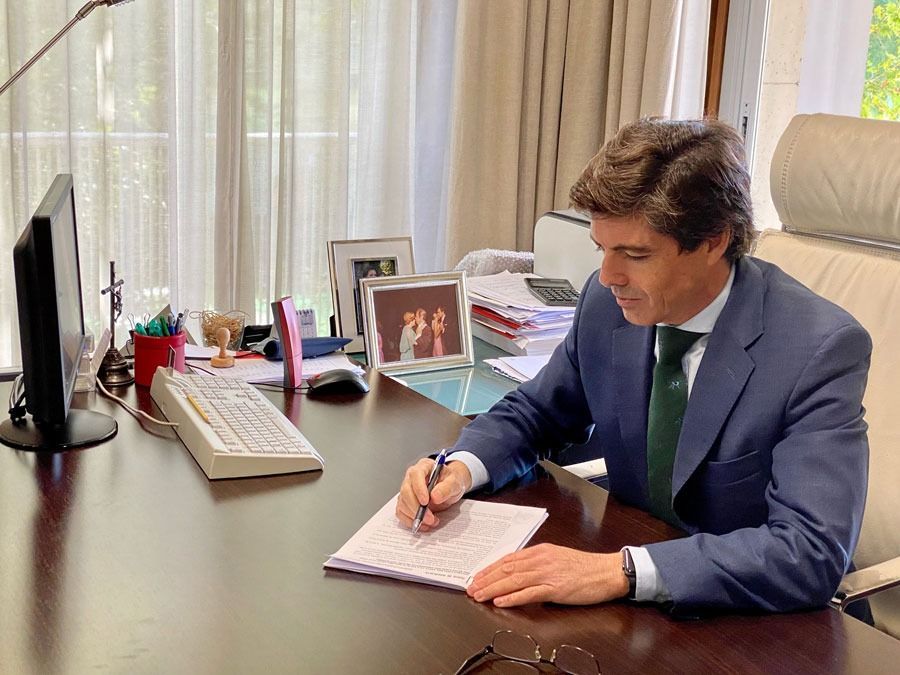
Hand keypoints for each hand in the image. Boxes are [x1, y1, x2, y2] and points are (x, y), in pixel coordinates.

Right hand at [396, 458, 471, 531]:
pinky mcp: (405, 502)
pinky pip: (401, 513)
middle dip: (417, 508)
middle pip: (406, 491)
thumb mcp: (455, 482)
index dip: (419, 489)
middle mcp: (412, 477)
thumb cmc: (451, 482)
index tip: (425, 502)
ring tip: (431, 521)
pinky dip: (410, 521)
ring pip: (402, 504)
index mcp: (424, 466)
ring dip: (415, 516)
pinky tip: (423, 525)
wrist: (449, 488)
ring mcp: (406, 489)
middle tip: (430, 518)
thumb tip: (435, 496)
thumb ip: (447, 488)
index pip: (416, 474)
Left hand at [466, 545, 628, 606]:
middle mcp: (541, 560)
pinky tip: (501, 601)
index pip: (509, 558)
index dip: (490, 568)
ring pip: (514, 580)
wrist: (607, 571)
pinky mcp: (556, 588)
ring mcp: (548, 574)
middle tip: (471, 587)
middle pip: (507, 569)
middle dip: (486, 578)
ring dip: (494, 588)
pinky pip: (530, 593)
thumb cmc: (584, 567)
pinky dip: (513, 597)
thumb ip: (538, 562)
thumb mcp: (557, 557)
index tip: (477, 576)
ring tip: (479, 595)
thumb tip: (519, 571)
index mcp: (540, 551)